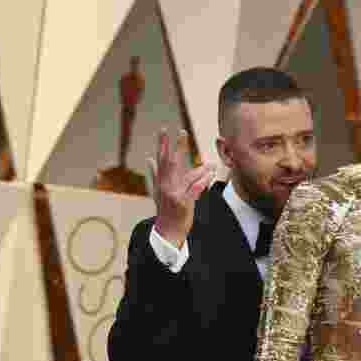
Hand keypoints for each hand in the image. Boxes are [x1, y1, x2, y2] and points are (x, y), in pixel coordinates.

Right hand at [148, 128, 215, 247]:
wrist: (168, 231)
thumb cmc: (165, 209)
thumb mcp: (157, 191)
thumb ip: (154, 174)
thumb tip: (148, 159)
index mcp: (160, 181)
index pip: (161, 159)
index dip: (162, 144)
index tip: (164, 130)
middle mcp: (165, 186)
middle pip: (172, 163)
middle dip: (178, 147)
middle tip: (182, 131)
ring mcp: (174, 194)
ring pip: (188, 177)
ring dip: (201, 169)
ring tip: (212, 164)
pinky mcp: (183, 204)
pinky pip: (195, 189)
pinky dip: (203, 181)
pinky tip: (211, 175)